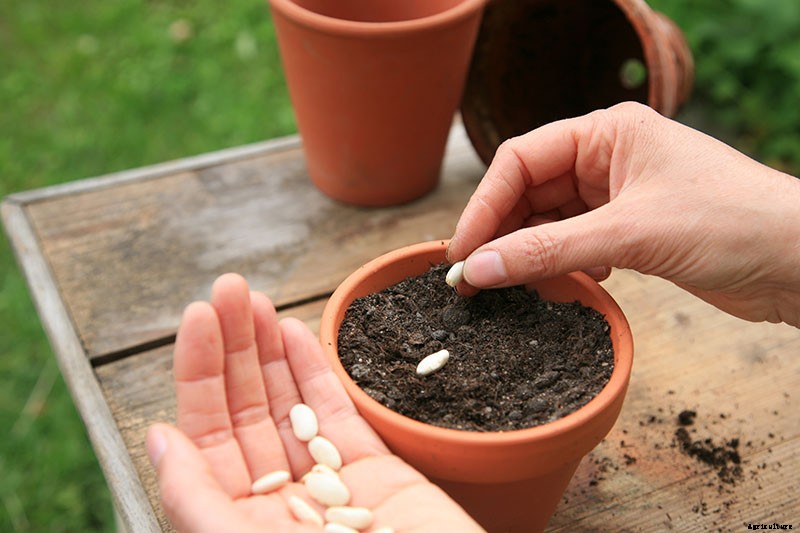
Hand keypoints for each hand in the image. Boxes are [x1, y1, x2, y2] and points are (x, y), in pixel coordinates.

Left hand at [146, 273, 482, 531]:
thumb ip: (195, 499)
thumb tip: (157, 436)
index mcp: (236, 521)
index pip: (206, 434)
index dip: (198, 372)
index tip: (197, 317)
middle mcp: (276, 501)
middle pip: (245, 409)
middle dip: (234, 346)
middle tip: (229, 289)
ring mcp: (327, 484)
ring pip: (289, 404)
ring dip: (270, 349)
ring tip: (255, 300)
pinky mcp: (376, 473)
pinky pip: (339, 414)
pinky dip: (317, 371)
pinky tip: (296, 333)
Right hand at [447, 102, 799, 326]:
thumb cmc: (734, 223)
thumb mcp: (630, 235)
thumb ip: (549, 251)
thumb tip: (479, 269)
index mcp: (607, 132)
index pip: (521, 160)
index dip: (485, 206)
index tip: (461, 252)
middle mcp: (608, 158)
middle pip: (529, 193)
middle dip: (505, 236)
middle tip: (477, 280)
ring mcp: (619, 196)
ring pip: (550, 224)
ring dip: (535, 257)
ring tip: (530, 287)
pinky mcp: (631, 232)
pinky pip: (575, 246)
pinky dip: (566, 268)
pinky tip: (578, 286)